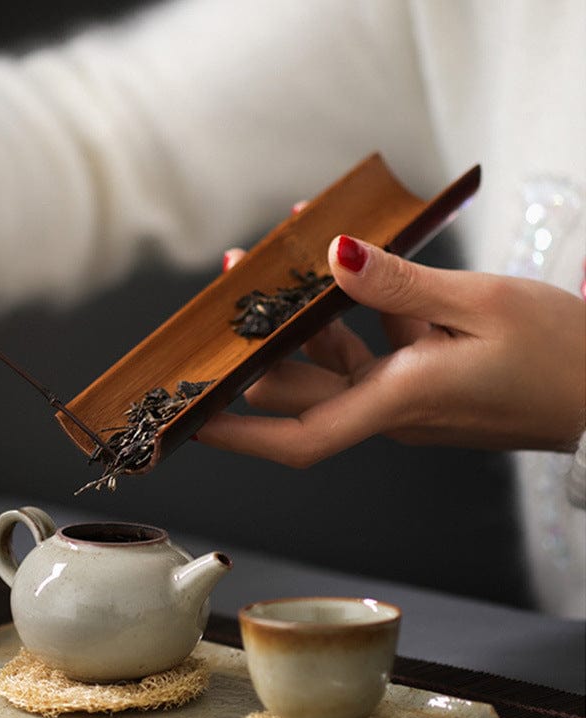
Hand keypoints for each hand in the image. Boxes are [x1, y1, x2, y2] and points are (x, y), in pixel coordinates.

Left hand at [197, 235, 585, 464]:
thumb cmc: (561, 356)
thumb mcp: (480, 303)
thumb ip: (400, 283)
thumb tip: (336, 257)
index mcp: (400, 401)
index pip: (298, 437)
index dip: (239, 434)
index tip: (192, 418)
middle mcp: (390, 409)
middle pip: (299, 390)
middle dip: (257, 345)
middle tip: (232, 289)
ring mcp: (402, 398)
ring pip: (328, 366)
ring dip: (299, 317)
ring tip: (278, 256)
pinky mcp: (417, 382)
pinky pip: (366, 351)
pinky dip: (348, 313)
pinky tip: (342, 268)